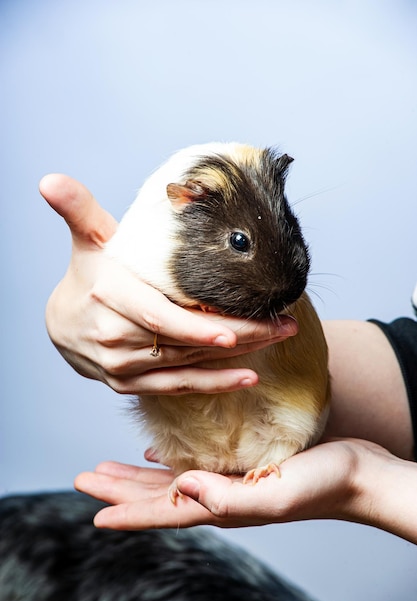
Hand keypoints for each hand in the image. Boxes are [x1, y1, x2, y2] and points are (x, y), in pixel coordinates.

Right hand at [41, 174, 297, 394]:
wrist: (62, 325)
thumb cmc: (87, 279)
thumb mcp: (87, 242)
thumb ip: (80, 210)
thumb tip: (50, 180)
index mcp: (110, 297)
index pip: (158, 317)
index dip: (195, 328)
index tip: (232, 329)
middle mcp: (116, 337)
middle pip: (184, 343)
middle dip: (238, 335)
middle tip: (283, 325)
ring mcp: (123, 366)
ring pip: (188, 365)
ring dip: (236, 356)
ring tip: (276, 340)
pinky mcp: (131, 384)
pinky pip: (177, 388)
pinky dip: (214, 385)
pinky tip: (248, 378)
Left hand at [75, 438, 416, 542]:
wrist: (357, 474)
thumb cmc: (324, 484)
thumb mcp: (277, 491)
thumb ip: (230, 496)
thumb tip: (184, 486)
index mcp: (223, 506)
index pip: (163, 512)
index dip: (126, 513)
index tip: (93, 512)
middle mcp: (221, 496)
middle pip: (157, 496)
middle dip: (119, 490)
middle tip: (86, 479)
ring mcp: (231, 481)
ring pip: (171, 481)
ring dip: (138, 477)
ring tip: (110, 470)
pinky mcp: (243, 464)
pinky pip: (196, 464)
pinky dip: (171, 461)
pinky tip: (160, 452)